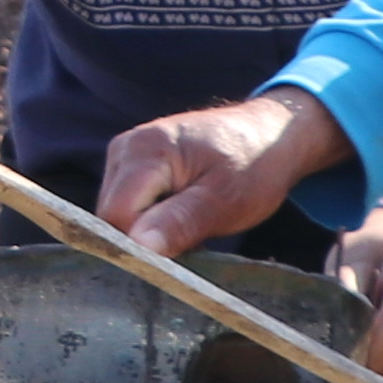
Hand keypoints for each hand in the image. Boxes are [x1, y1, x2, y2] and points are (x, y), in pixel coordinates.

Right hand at [100, 91, 349, 256]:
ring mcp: (125, 154)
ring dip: (148, 229)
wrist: (271, 135)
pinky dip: (150, 219)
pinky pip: (127, 205)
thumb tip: (139, 246)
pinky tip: (180, 213)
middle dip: (145, 236)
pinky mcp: (131, 165)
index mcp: (146, 149)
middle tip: (192, 232)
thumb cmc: (254, 164)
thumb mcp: (226, 200)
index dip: (141, 242)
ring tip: (189, 220)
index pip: (117, 215)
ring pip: (117, 214)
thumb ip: (180, 221)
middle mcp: (125, 147)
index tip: (181, 248)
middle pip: (111, 215)